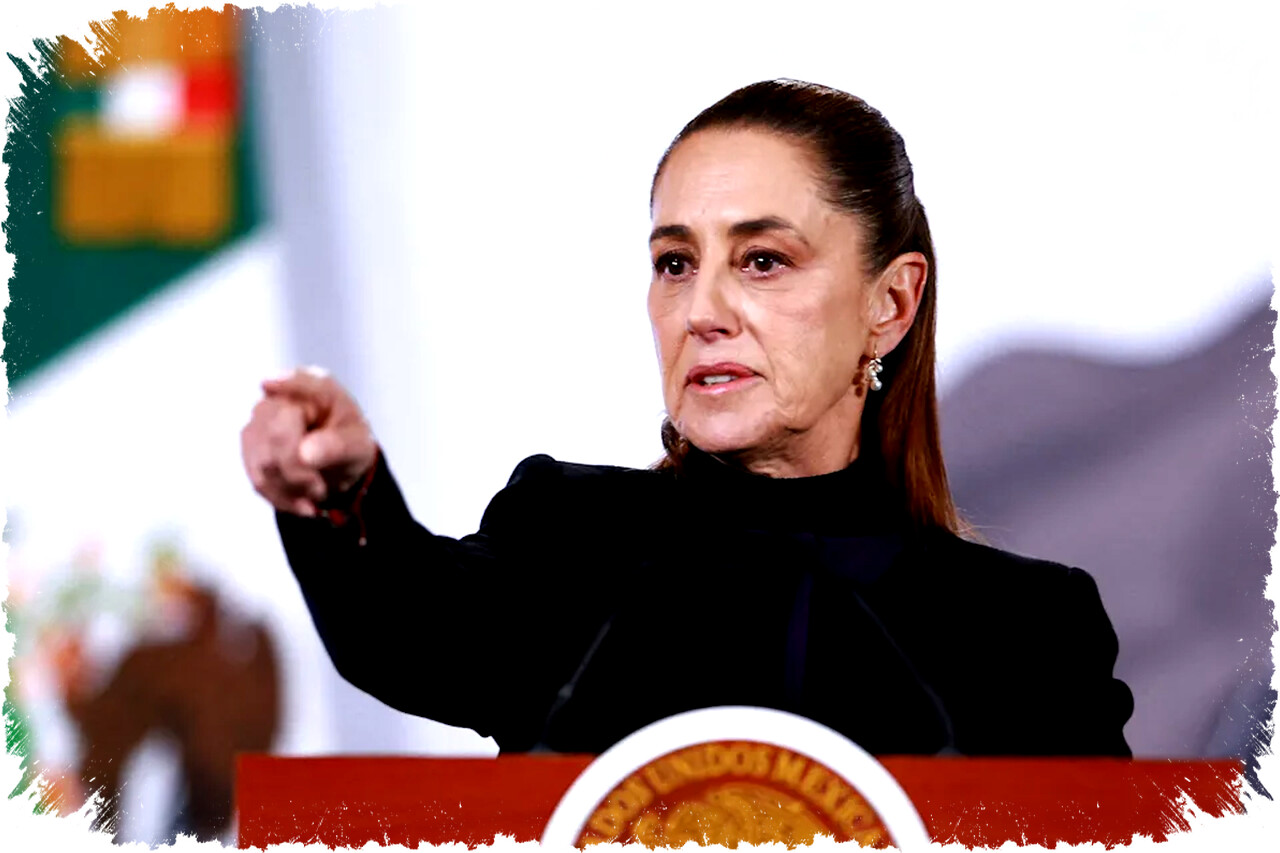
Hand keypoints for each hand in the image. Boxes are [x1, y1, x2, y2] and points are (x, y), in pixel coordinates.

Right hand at [241, 367, 377, 515]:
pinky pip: (257, 479)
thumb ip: (337, 446)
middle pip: (276, 436)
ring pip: (263, 463)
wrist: (338, 464)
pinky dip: (281, 498)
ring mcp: (261, 419)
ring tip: (315, 492)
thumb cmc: (350, 443)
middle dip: (299, 472)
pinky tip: (301, 503)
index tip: (269, 384)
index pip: (301, 383)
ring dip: (292, 489)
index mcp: (318, 389)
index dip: (284, 383)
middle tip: (320, 487)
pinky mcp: (250, 445)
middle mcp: (283, 397)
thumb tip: (305, 453)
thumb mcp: (359, 445)